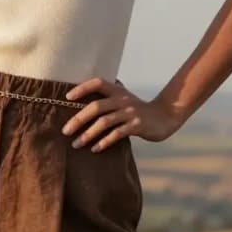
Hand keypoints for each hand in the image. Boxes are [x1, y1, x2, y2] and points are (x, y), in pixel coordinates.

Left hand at [61, 76, 181, 148]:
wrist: (166, 116)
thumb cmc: (140, 110)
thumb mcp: (125, 98)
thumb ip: (110, 96)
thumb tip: (87, 97)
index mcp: (118, 91)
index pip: (98, 83)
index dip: (82, 88)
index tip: (67, 98)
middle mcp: (123, 100)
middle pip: (96, 107)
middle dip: (78, 119)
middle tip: (65, 131)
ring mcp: (130, 113)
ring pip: (104, 122)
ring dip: (88, 134)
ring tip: (76, 144)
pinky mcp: (137, 126)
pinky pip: (117, 134)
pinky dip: (104, 142)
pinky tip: (95, 149)